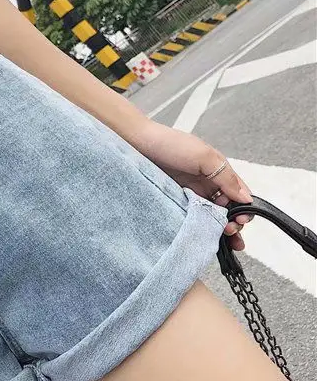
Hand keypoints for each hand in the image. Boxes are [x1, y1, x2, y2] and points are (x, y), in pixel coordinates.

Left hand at [131, 121, 252, 250]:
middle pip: (227, 209)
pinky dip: (197, 226)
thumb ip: (226, 177)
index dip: (244, 210)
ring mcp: (190, 194)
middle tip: (228, 231)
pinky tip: (198, 233)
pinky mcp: (175, 202)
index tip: (241, 221)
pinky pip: (190, 217)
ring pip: (209, 216)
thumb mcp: (204, 157)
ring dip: (216, 228)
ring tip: (218, 237)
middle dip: (232, 222)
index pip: (239, 195)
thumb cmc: (169, 144)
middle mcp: (206, 184)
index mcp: (218, 171)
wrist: (135, 144)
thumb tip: (246, 198)